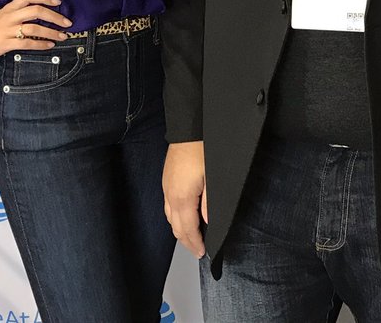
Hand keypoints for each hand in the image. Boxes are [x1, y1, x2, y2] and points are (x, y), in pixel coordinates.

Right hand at [0, 0, 71, 63]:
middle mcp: (9, 17)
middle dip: (55, 16)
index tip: (58, 1)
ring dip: (51, 32)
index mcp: (9, 8)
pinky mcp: (4, 43)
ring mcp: (6, 30)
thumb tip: (37, 11)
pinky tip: (48, 45)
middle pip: (36, 11)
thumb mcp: (1, 16)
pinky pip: (26, 42)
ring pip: (34, 27)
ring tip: (62, 36)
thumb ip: (17, 12)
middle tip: (67, 22)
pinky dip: (40, 44)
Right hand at [163, 140, 207, 257]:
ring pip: (169, 217)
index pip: (187, 229)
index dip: (195, 244)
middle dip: (186, 241)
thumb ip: (210, 203)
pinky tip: (183, 216)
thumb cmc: (203, 149)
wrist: (189, 128)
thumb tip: (209, 223)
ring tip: (191, 237)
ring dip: (180, 230)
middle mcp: (170, 195)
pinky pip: (168, 206)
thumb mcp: (213, 177)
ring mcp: (166, 187)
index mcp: (182, 198)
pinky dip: (175, 217)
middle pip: (176, 227)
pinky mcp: (166, 180)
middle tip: (197, 250)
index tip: (202, 252)